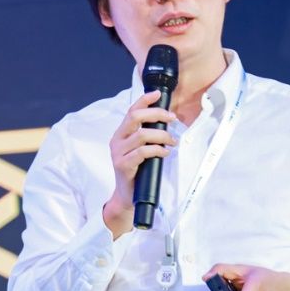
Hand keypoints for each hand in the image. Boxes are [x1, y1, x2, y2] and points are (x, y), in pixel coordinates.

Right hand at [103, 90, 176, 236]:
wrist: (127, 196)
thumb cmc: (138, 171)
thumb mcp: (141, 150)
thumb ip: (148, 137)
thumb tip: (167, 123)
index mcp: (121, 134)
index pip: (131, 111)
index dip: (144, 100)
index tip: (158, 94)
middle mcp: (117, 140)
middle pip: (135, 117)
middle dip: (156, 114)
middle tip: (172, 119)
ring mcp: (118, 153)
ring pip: (141, 135)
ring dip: (161, 136)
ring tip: (172, 141)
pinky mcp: (122, 165)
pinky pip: (142, 152)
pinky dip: (157, 150)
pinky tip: (165, 152)